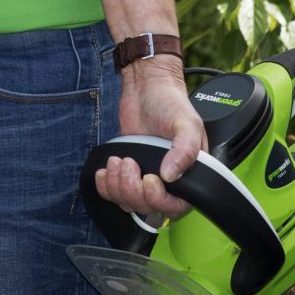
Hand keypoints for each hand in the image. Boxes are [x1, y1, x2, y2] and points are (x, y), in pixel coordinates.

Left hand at [97, 58, 201, 220]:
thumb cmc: (172, 103)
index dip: (160, 200)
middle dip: (133, 189)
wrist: (146, 87)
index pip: (176, 207)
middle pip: (148, 207)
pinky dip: (105, 186)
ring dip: (117, 186)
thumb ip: (186, 150)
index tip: (150, 179)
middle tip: (130, 163)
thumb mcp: (187, 124)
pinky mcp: (125, 169)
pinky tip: (106, 170)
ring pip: (128, 202)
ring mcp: (144, 175)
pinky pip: (112, 192)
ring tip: (119, 161)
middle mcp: (167, 180)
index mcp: (189, 175)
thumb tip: (170, 176)